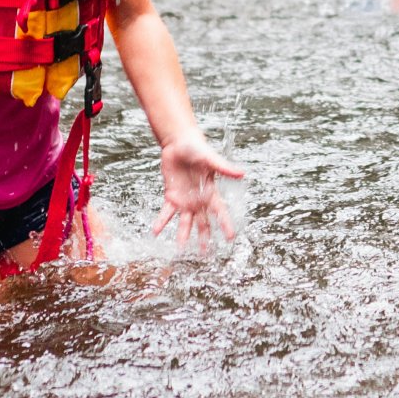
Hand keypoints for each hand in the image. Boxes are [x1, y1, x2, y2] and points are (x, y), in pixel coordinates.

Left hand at [153, 132, 246, 252]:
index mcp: (210, 192)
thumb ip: (224, 167)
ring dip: (183, 235)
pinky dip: (161, 222)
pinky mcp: (171, 196)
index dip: (225, 224)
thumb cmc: (197, 149)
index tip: (230, 238)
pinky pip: (166, 212)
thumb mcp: (210, 158)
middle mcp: (198, 199)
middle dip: (204, 238)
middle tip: (205, 254)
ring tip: (180, 250)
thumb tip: (242, 173)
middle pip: (203, 222)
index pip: (220, 211)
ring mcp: (185, 200)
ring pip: (185, 222)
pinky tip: (155, 231)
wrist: (179, 143)